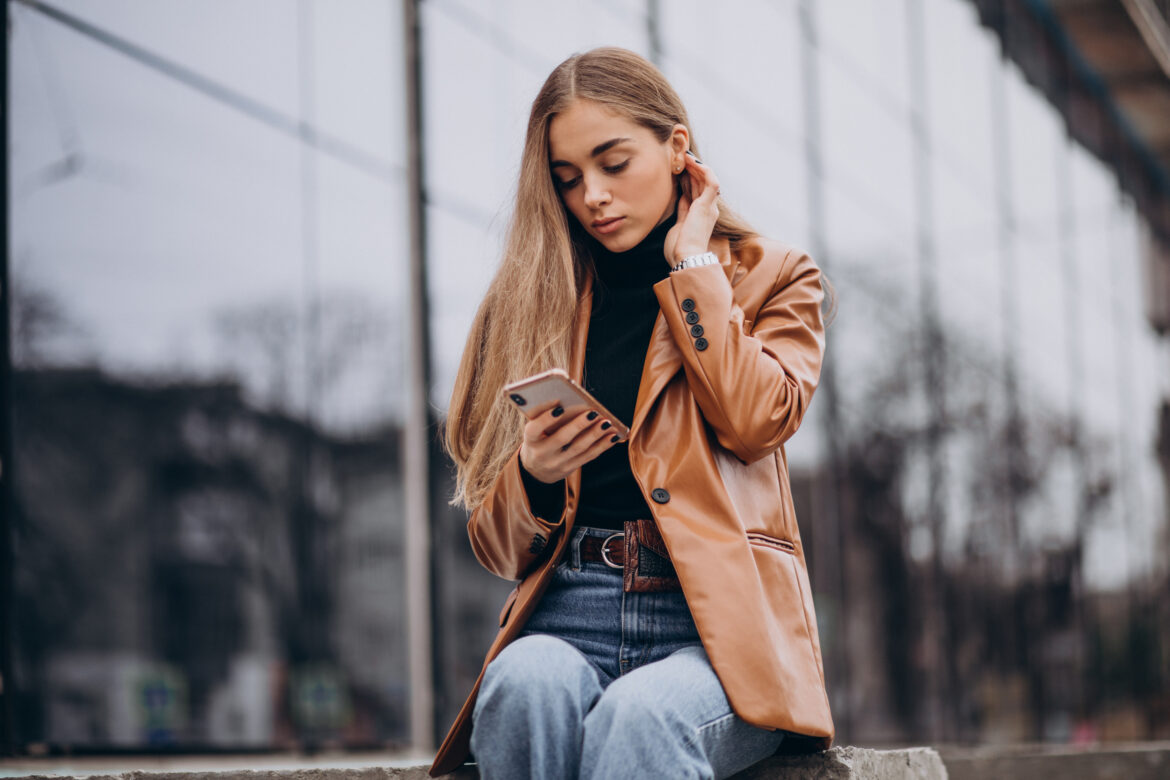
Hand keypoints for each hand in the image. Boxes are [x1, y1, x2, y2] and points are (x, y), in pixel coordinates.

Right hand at [519, 401, 621, 482]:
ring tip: (607, 422)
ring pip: (579, 448)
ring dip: (595, 434)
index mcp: (530, 440)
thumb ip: (545, 418)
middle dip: (579, 425)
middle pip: (561, 439)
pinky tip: (612, 435)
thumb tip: (567, 399)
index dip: (546, 419)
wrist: (536, 470)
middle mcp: (542, 454)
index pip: (534, 429)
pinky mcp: (570, 468)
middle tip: (593, 413)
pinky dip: (602, 445)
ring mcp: (557, 463)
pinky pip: (589, 456)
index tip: (559, 409)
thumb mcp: (534, 431)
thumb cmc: (538, 440)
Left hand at [664, 150, 720, 265]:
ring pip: (706, 179)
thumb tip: (680, 198)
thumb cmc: (679, 249)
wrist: (686, 259)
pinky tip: (692, 162)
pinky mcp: (708, 205)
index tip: (676, 169)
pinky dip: (703, 169)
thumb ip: (681, 211)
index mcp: (700, 215)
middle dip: (691, 169)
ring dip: (695, 165)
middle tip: (679, 156)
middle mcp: (708, 209)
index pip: (695, 191)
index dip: (687, 178)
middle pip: (700, 183)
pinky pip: (711, 181)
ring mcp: (709, 207)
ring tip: (684, 155)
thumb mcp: (678, 225)